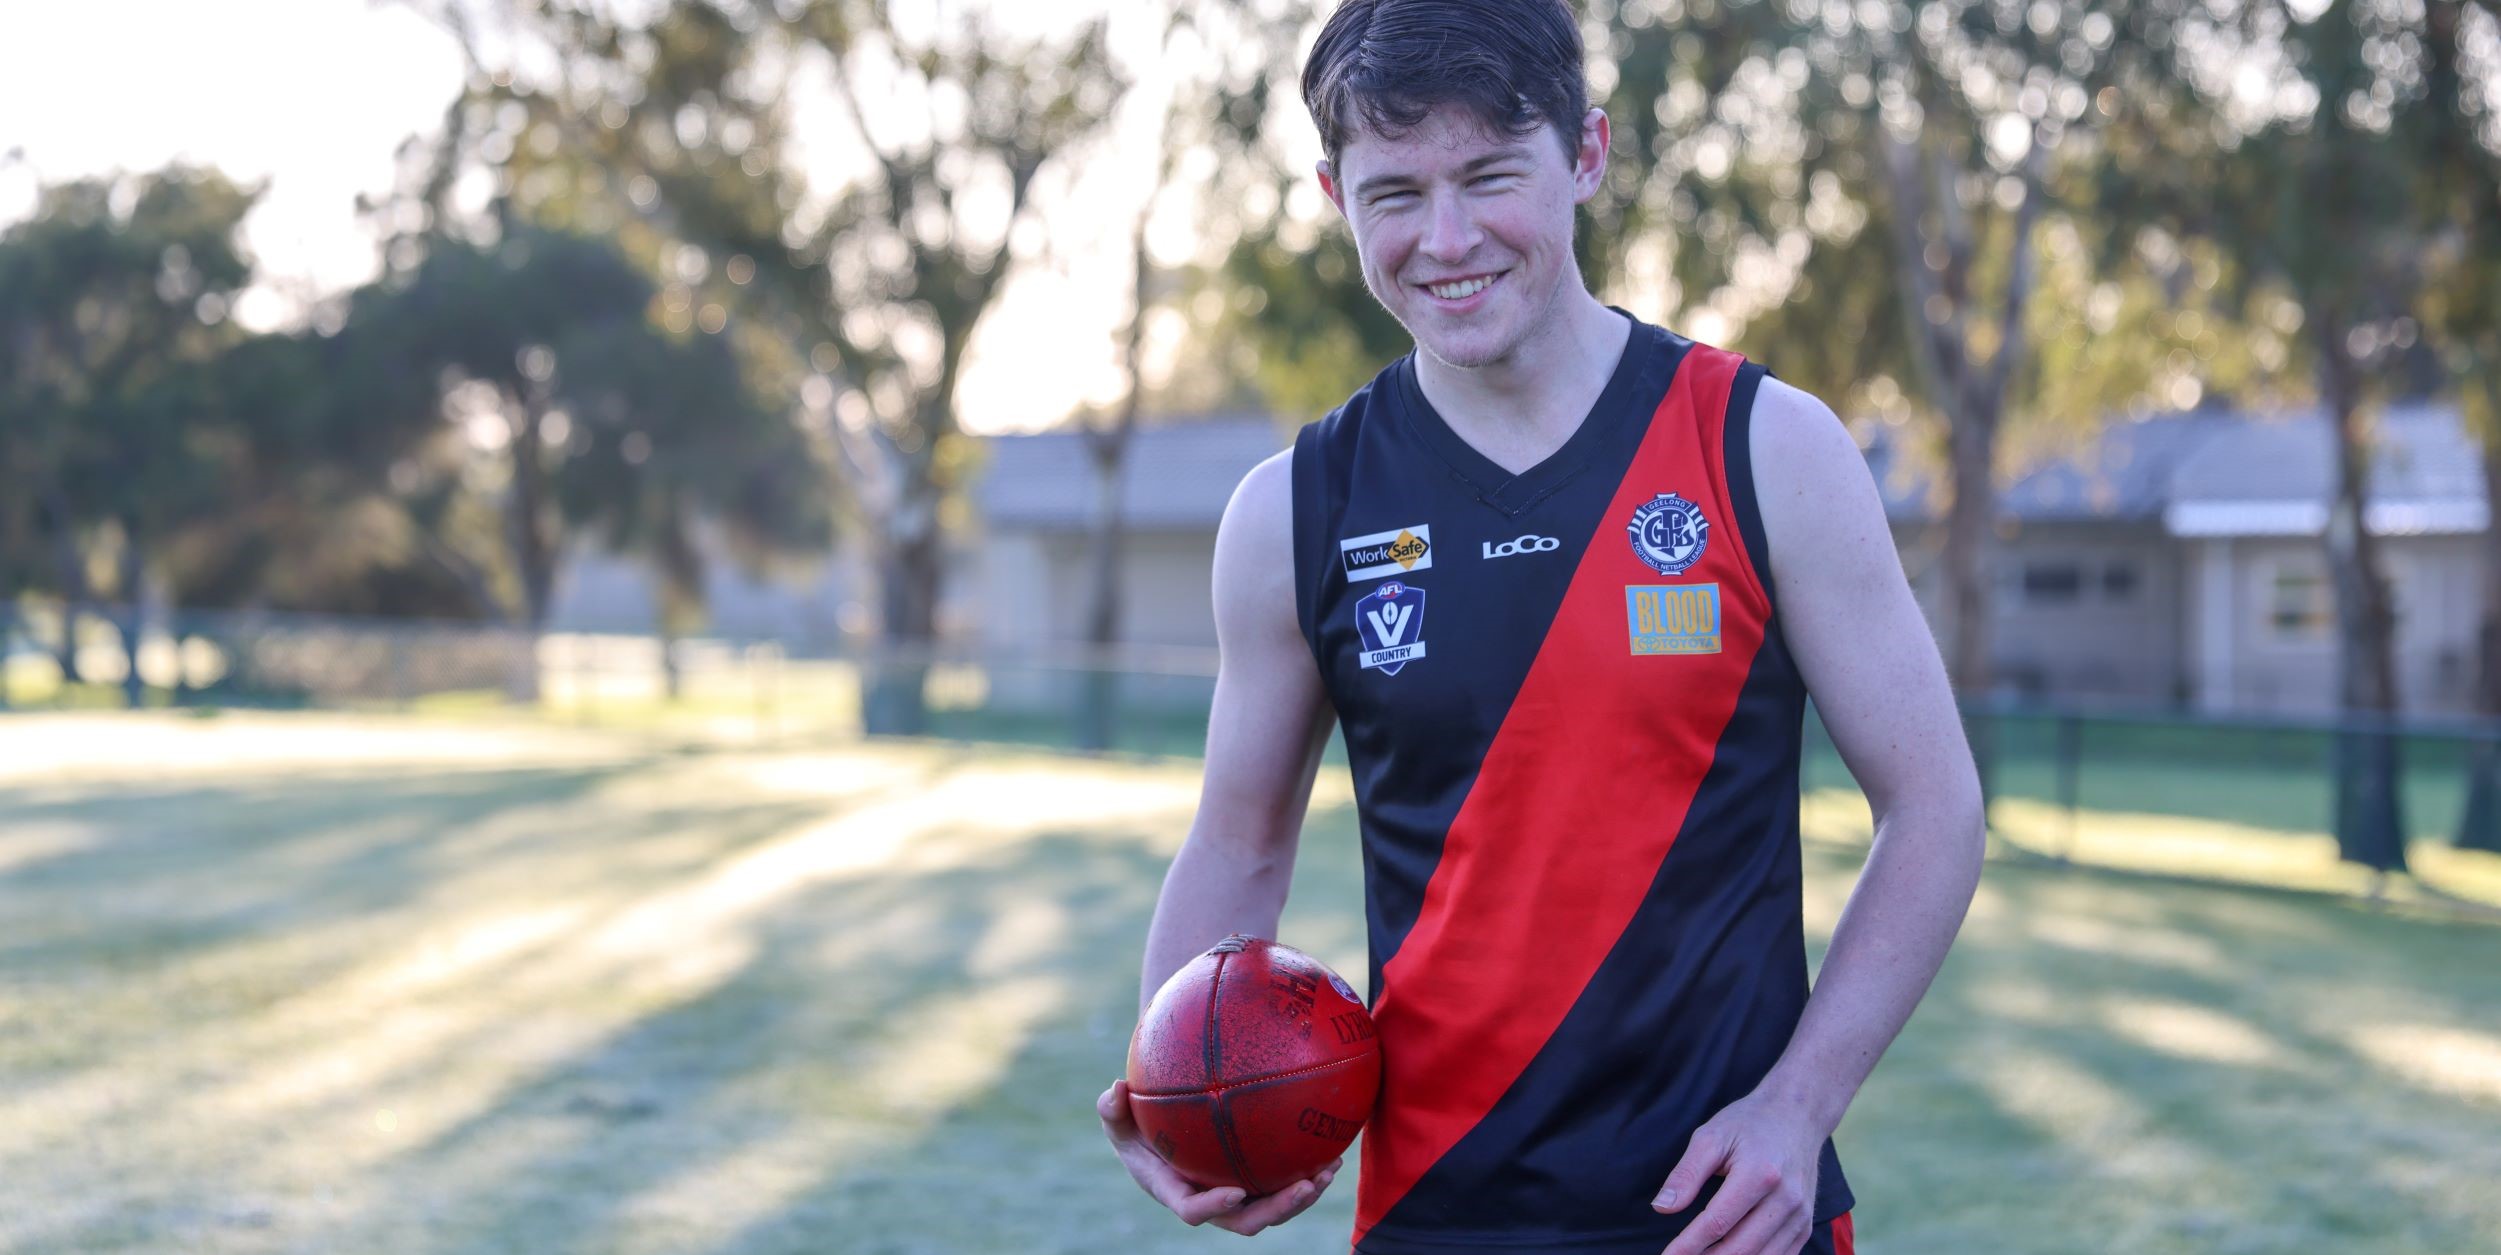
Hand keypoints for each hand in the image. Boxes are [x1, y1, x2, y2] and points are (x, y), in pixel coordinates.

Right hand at [1097, 1079, 1342, 1234]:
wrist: (1157, 1129)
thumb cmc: (1134, 1122)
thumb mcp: (1116, 1116)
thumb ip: (1111, 1109)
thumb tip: (1115, 1089)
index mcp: (1176, 1192)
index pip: (1194, 1211)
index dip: (1215, 1207)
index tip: (1236, 1191)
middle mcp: (1210, 1200)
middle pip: (1248, 1220)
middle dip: (1279, 1209)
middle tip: (1304, 1186)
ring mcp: (1235, 1194)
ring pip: (1274, 1207)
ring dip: (1304, 1195)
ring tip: (1328, 1170)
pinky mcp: (1255, 1182)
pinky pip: (1283, 1184)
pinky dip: (1309, 1172)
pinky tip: (1333, 1150)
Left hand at [1651, 1089, 1823, 1254]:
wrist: (1797, 1116)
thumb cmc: (1749, 1124)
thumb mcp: (1711, 1137)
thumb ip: (1686, 1174)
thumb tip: (1662, 1207)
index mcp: (1760, 1174)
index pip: (1717, 1223)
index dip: (1688, 1245)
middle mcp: (1786, 1199)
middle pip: (1740, 1248)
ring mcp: (1800, 1215)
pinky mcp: (1805, 1225)